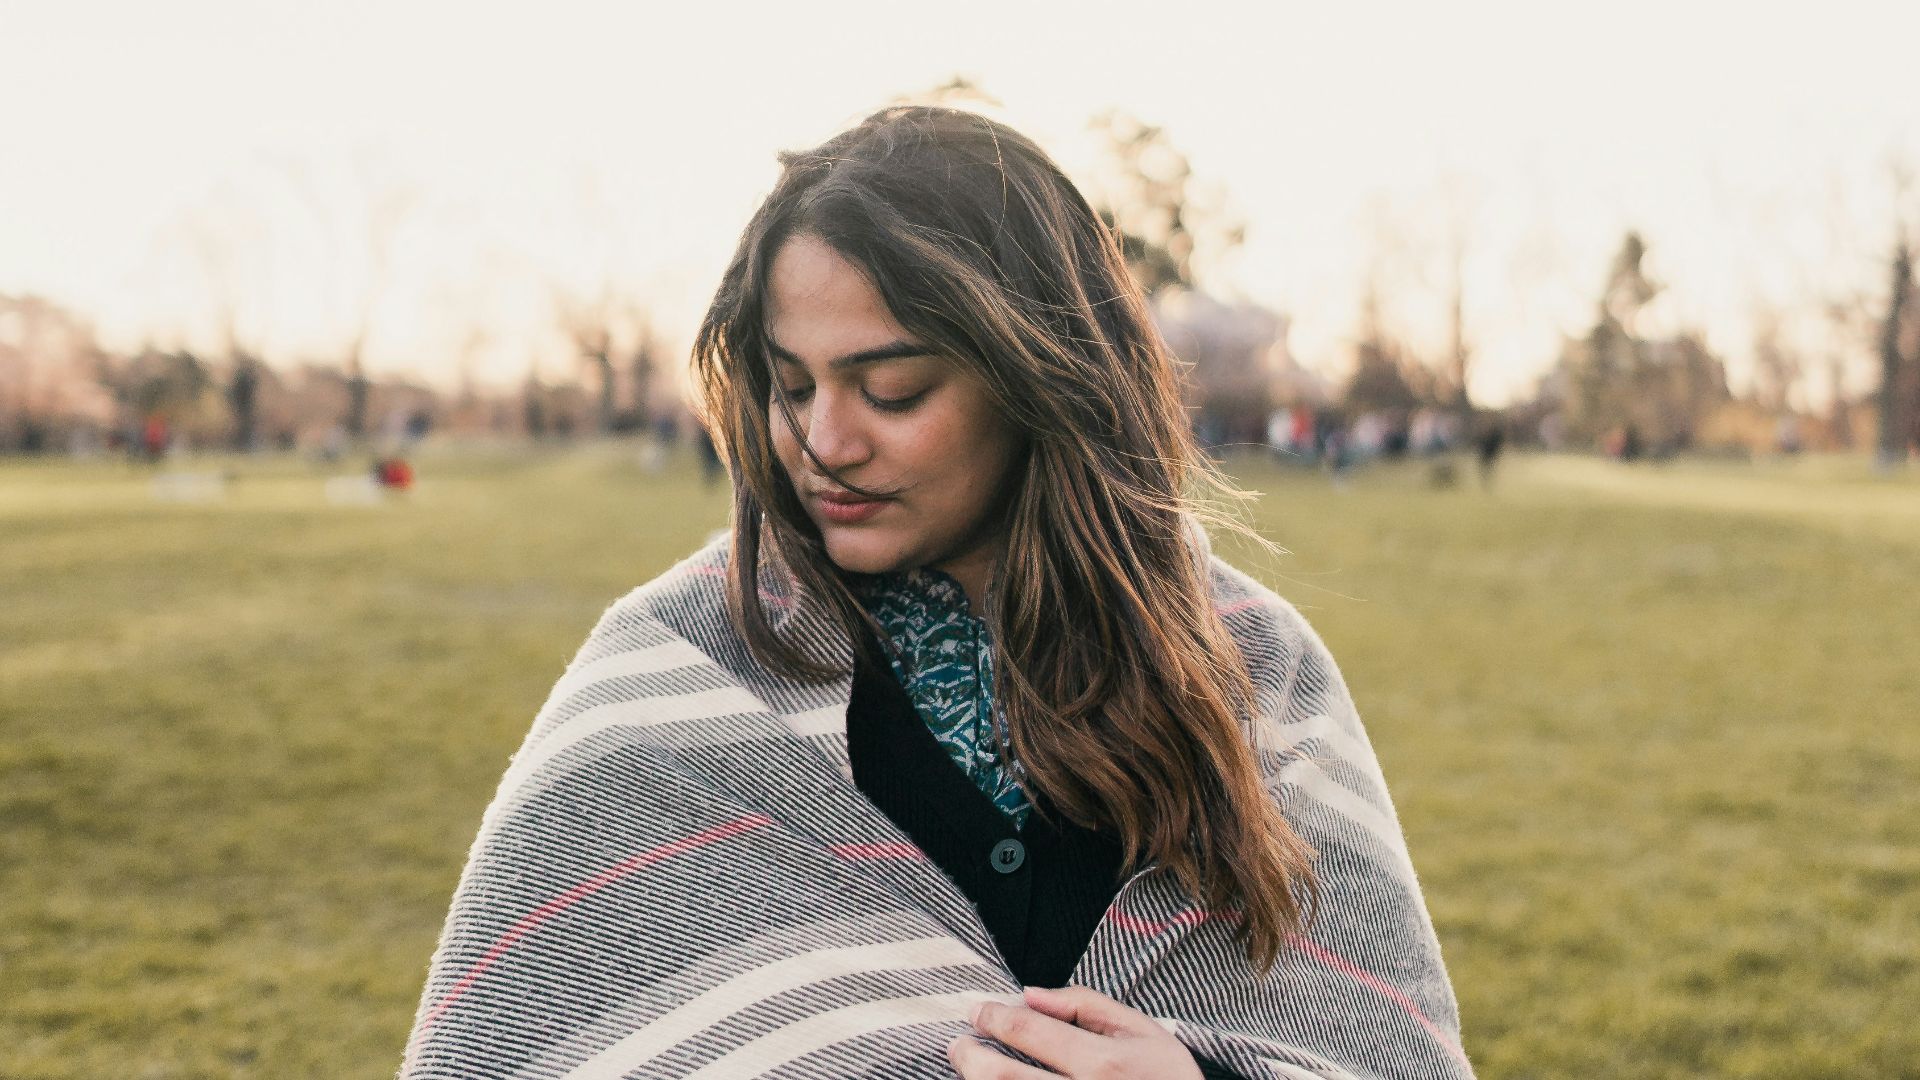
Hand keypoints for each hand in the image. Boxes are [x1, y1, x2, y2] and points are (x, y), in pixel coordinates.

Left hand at [948, 985, 1203, 1078]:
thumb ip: (1086, 1006)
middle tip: (959, 1043)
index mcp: (1101, 1062)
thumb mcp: (1143, 1032)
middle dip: (969, 1056)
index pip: (1028, 1031)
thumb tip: (1031, 994)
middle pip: (1002, 1077)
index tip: (978, 1011)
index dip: (993, 1017)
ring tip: (968, 1066)